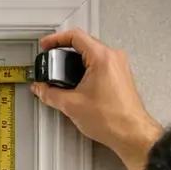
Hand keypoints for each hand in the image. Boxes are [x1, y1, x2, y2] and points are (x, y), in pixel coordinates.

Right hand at [31, 29, 161, 169]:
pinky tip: (75, 85)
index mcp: (102, 58)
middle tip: (49, 64)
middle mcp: (113, 57)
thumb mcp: (71, 105)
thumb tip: (40, 88)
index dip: (56, 39)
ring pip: (90, 55)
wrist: (130, 132)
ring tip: (60, 77)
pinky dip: (83, 70)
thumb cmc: (111, 118)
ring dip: (73, 63)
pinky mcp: (119, 75)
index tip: (45, 45)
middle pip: (83, 45)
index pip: (76, 37)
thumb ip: (50, 94)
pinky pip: (98, 65)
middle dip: (63, 53)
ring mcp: (118, 66)